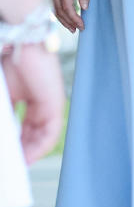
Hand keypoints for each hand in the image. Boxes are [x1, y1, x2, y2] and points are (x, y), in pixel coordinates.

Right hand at [2, 44, 64, 163]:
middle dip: (19, 152)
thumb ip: (3, 115)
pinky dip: (39, 148)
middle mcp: (37, 101)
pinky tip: (27, 158)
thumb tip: (4, 139)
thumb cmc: (7, 59)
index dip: (12, 144)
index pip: (18, 127)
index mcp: (22, 96)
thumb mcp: (2, 94)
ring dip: (28, 154)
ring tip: (17, 167)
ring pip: (40, 136)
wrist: (20, 40)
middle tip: (11, 167)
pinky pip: (50, 133)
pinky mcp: (55, 103)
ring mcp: (47, 102)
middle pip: (29, 135)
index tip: (7, 157)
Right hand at [45, 0, 91, 32]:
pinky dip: (56, 10)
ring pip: (52, 6)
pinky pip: (49, 0)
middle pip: (58, 9)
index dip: (75, 18)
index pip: (67, 6)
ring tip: (71, 27)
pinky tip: (63, 16)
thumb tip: (85, 7)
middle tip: (78, 30)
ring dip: (61, 18)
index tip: (83, 25)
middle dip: (68, 21)